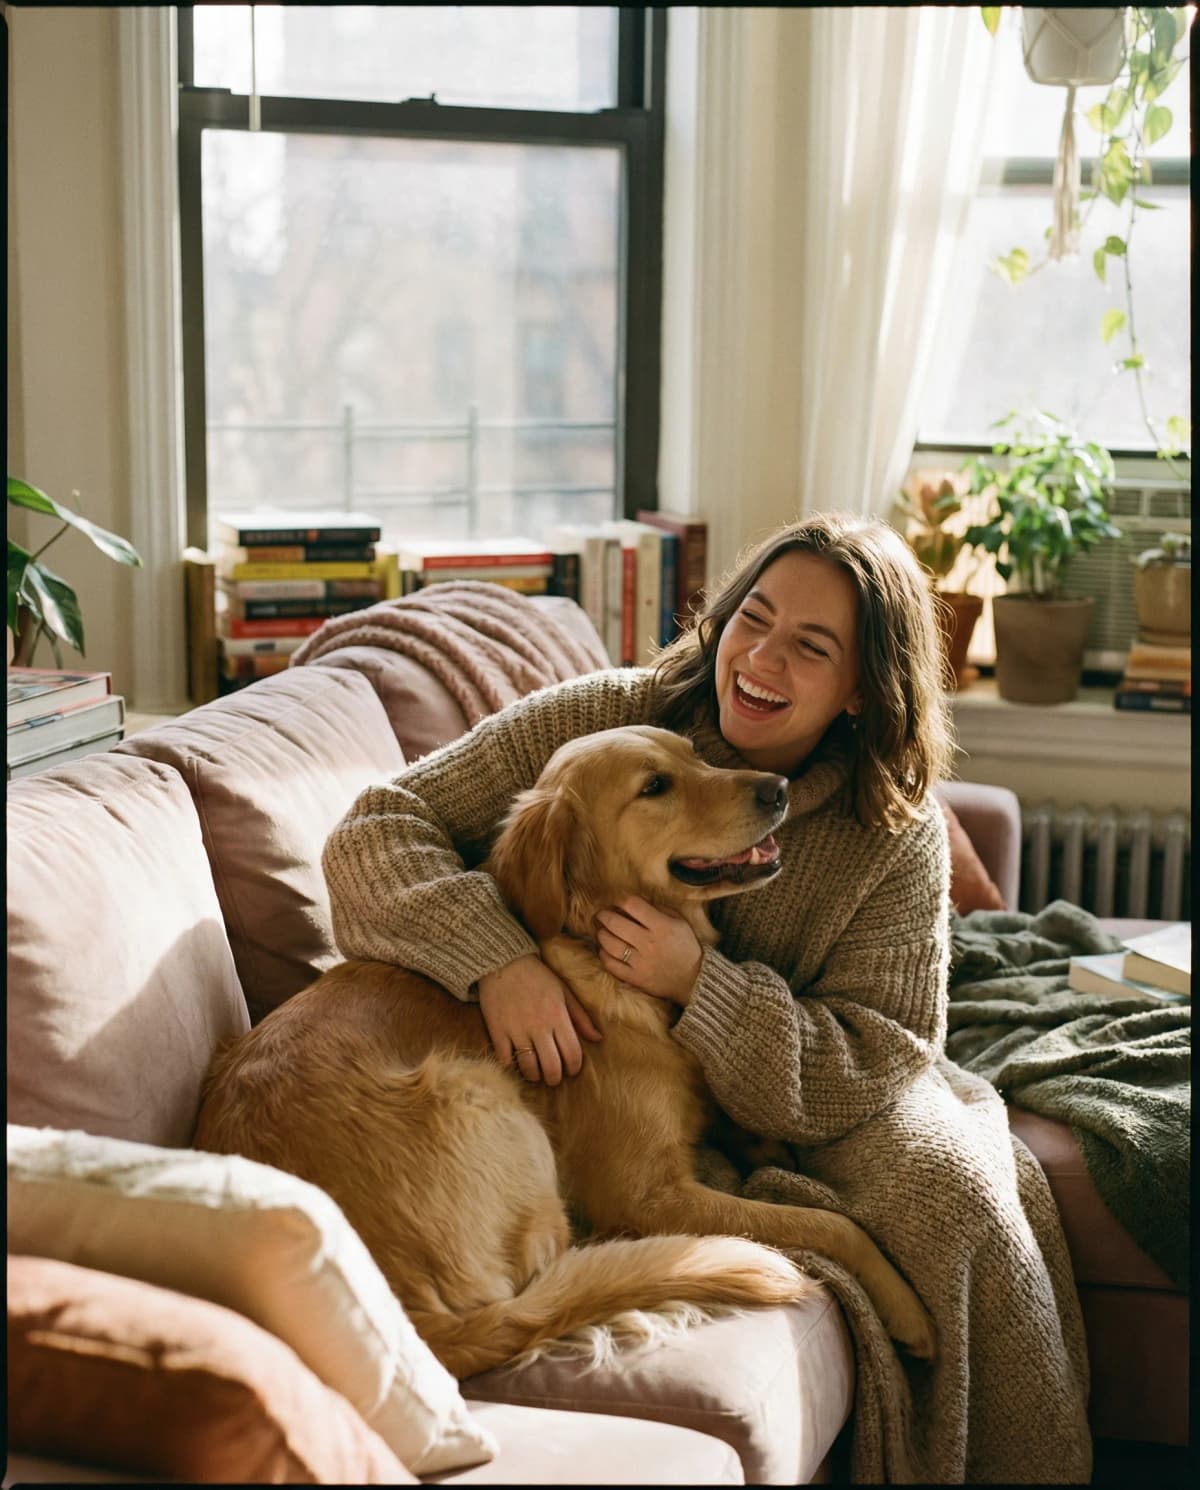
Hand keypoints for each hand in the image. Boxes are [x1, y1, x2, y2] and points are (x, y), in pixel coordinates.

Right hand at [478, 954, 601, 1085]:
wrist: (503, 963)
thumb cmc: (537, 977)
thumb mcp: (564, 992)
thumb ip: (581, 1017)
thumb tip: (598, 1039)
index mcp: (558, 1016)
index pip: (572, 1054)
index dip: (574, 1067)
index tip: (572, 1069)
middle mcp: (538, 1026)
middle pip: (551, 1067)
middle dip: (555, 1078)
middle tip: (554, 1077)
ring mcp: (517, 1030)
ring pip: (529, 1068)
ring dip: (535, 1076)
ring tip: (537, 1073)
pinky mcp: (497, 1032)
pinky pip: (506, 1060)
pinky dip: (512, 1067)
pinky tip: (517, 1063)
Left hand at [595, 896, 702, 1006]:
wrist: (694, 979)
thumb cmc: (686, 947)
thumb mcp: (680, 922)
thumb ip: (659, 909)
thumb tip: (636, 903)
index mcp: (662, 926)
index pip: (633, 905)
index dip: (620, 899)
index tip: (616, 900)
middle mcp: (649, 943)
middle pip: (615, 923)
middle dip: (604, 915)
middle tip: (602, 914)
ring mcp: (640, 962)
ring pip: (609, 944)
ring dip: (601, 934)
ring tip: (602, 931)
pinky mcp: (635, 978)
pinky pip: (611, 965)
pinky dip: (604, 955)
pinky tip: (605, 950)